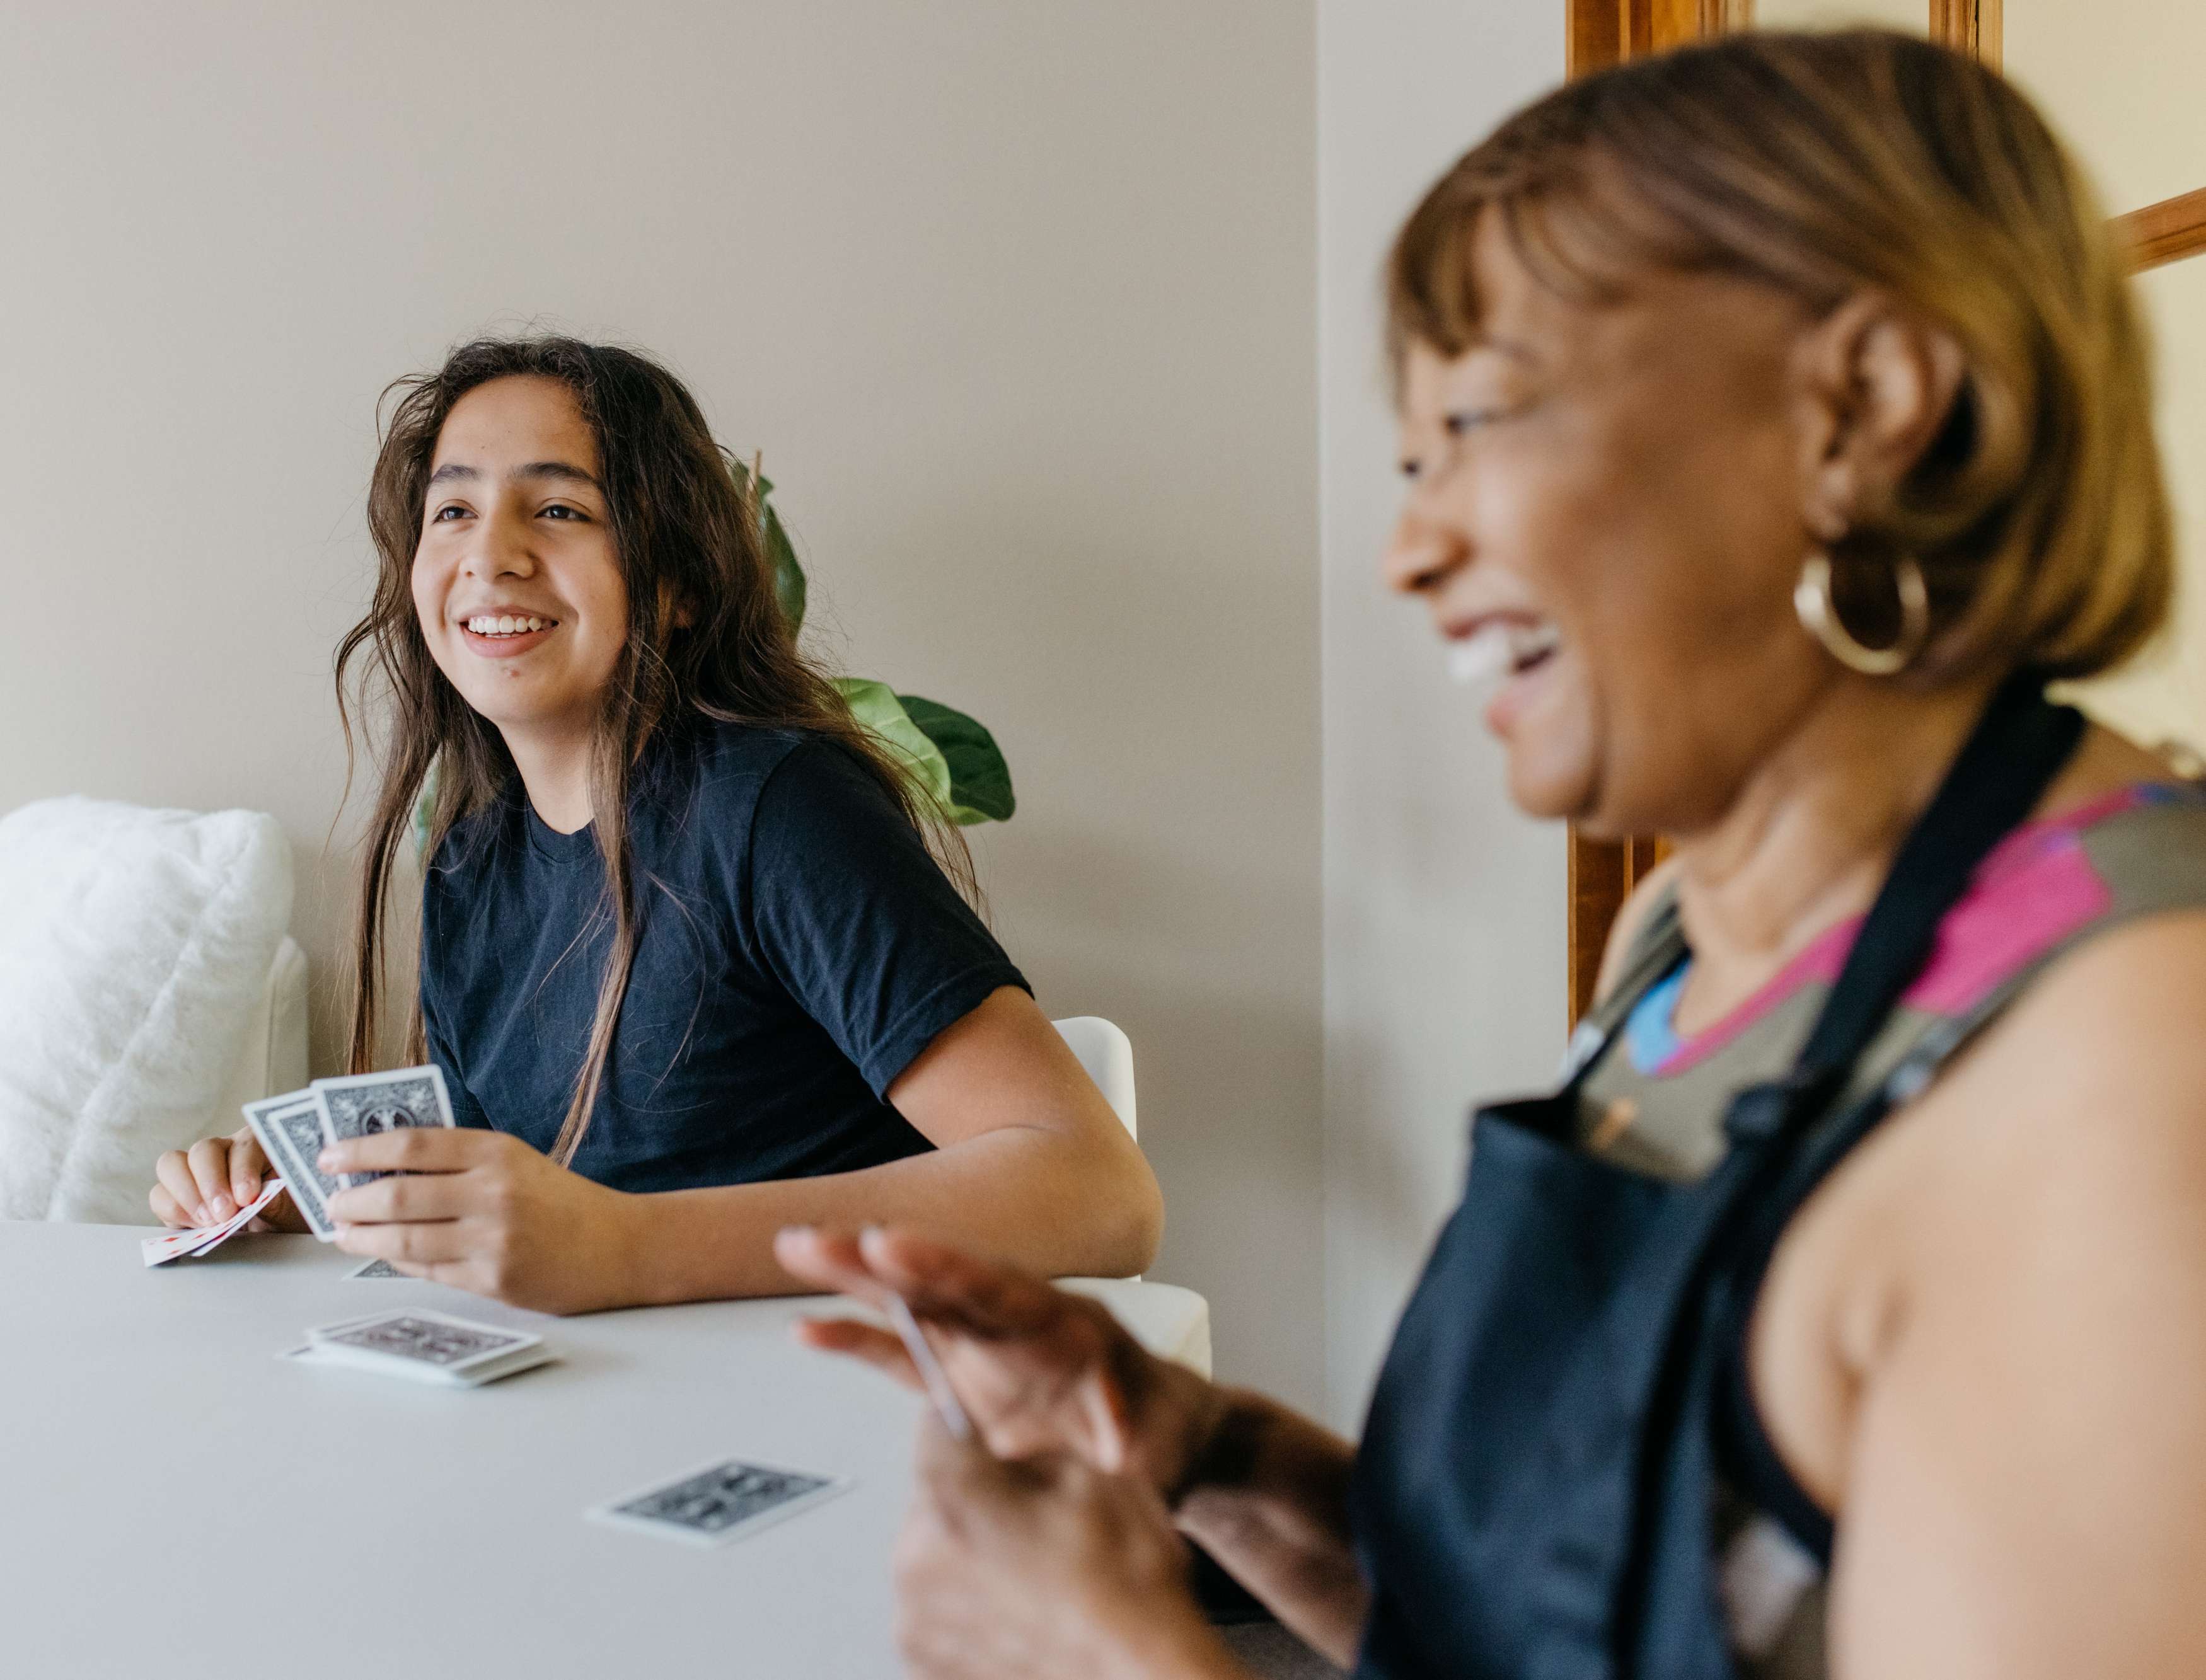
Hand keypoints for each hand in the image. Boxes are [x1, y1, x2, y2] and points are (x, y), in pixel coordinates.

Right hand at [149, 1127, 303, 1232]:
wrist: (274, 1227)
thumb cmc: (287, 1209)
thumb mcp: (291, 1205)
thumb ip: (275, 1199)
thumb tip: (256, 1198)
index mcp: (258, 1144)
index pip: (244, 1146)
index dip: (242, 1171)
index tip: (247, 1198)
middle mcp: (223, 1151)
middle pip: (202, 1151)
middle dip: (210, 1184)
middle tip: (224, 1215)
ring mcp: (195, 1170)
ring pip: (171, 1165)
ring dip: (187, 1196)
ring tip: (209, 1223)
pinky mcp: (176, 1195)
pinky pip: (160, 1195)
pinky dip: (174, 1211)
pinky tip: (197, 1227)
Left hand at [320, 1127, 638, 1313]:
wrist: (619, 1246)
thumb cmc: (562, 1201)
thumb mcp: (516, 1162)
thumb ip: (458, 1162)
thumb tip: (382, 1169)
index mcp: (498, 1152)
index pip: (412, 1145)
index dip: (361, 1148)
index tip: (328, 1155)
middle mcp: (493, 1193)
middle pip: (398, 1194)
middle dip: (352, 1200)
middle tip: (332, 1201)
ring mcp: (492, 1240)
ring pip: (403, 1239)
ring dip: (362, 1236)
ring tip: (344, 1231)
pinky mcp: (493, 1281)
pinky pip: (427, 1271)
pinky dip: (396, 1261)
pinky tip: (383, 1252)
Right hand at [776, 1227, 1227, 1495]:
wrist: (1168, 1434)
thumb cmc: (1165, 1425)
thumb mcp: (1159, 1436)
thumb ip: (1129, 1436)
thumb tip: (1115, 1447)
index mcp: (1063, 1324)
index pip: (996, 1289)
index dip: (942, 1266)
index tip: (894, 1244)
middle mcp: (1014, 1324)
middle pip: (939, 1282)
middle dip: (879, 1259)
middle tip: (820, 1238)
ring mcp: (984, 1346)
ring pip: (912, 1304)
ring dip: (856, 1280)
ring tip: (799, 1249)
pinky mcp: (963, 1378)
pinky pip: (902, 1355)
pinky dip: (859, 1340)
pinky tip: (813, 1329)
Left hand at [892, 1419, 1242, 1679]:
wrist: (1145, 1676)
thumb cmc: (1130, 1592)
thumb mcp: (1098, 1473)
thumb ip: (1032, 1435)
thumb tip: (1004, 1426)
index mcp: (954, 1497)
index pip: (937, 1424)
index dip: (976, 1426)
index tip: (999, 1441)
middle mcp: (916, 1559)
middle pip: (935, 1492)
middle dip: (978, 1495)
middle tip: (1039, 1520)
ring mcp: (916, 1618)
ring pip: (937, 1551)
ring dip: (973, 1551)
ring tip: (1038, 1574)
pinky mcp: (923, 1658)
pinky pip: (940, 1605)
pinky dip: (971, 1602)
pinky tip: (1023, 1609)